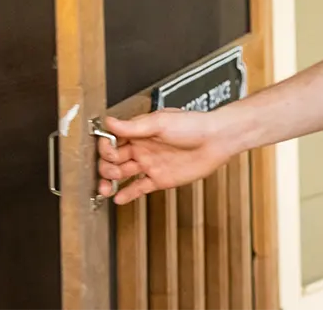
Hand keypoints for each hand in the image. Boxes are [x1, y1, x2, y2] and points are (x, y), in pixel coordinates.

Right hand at [96, 108, 232, 204]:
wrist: (216, 140)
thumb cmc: (193, 125)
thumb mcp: (160, 122)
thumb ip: (134, 126)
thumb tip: (109, 122)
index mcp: (140, 132)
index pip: (113, 140)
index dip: (106, 148)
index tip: (109, 152)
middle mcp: (142, 148)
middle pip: (113, 160)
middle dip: (106, 167)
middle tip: (111, 172)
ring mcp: (150, 164)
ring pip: (122, 175)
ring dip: (110, 182)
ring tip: (106, 189)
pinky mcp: (159, 179)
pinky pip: (138, 188)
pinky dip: (128, 194)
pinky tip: (118, 199)